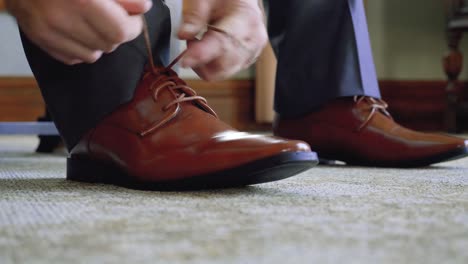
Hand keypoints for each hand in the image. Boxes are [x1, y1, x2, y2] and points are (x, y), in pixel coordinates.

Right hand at [5, 0, 151, 64]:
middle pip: (109, 45)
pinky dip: (80, 47)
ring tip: (92, 21)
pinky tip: (76, 29)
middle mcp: (62, 18)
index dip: (133, 26)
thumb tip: (143, 8)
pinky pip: (72, 58)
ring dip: (99, 42)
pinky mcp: (38, 39)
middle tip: (113, 17)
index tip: (134, 18)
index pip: (121, 31)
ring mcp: (48, 32)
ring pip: (93, 55)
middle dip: (116, 33)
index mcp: (82, 0)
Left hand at [178, 0, 266, 80]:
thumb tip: (184, 34)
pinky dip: (213, 65)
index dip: (202, 55)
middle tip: (192, 42)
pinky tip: (211, 48)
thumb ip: (195, 16)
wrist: (243, 0)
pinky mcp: (248, 60)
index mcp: (246, 19)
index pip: (222, 43)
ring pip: (223, 72)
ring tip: (201, 43)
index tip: (185, 60)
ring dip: (205, 64)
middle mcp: (253, 39)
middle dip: (201, 60)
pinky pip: (226, 72)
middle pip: (223, 65)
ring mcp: (252, 52)